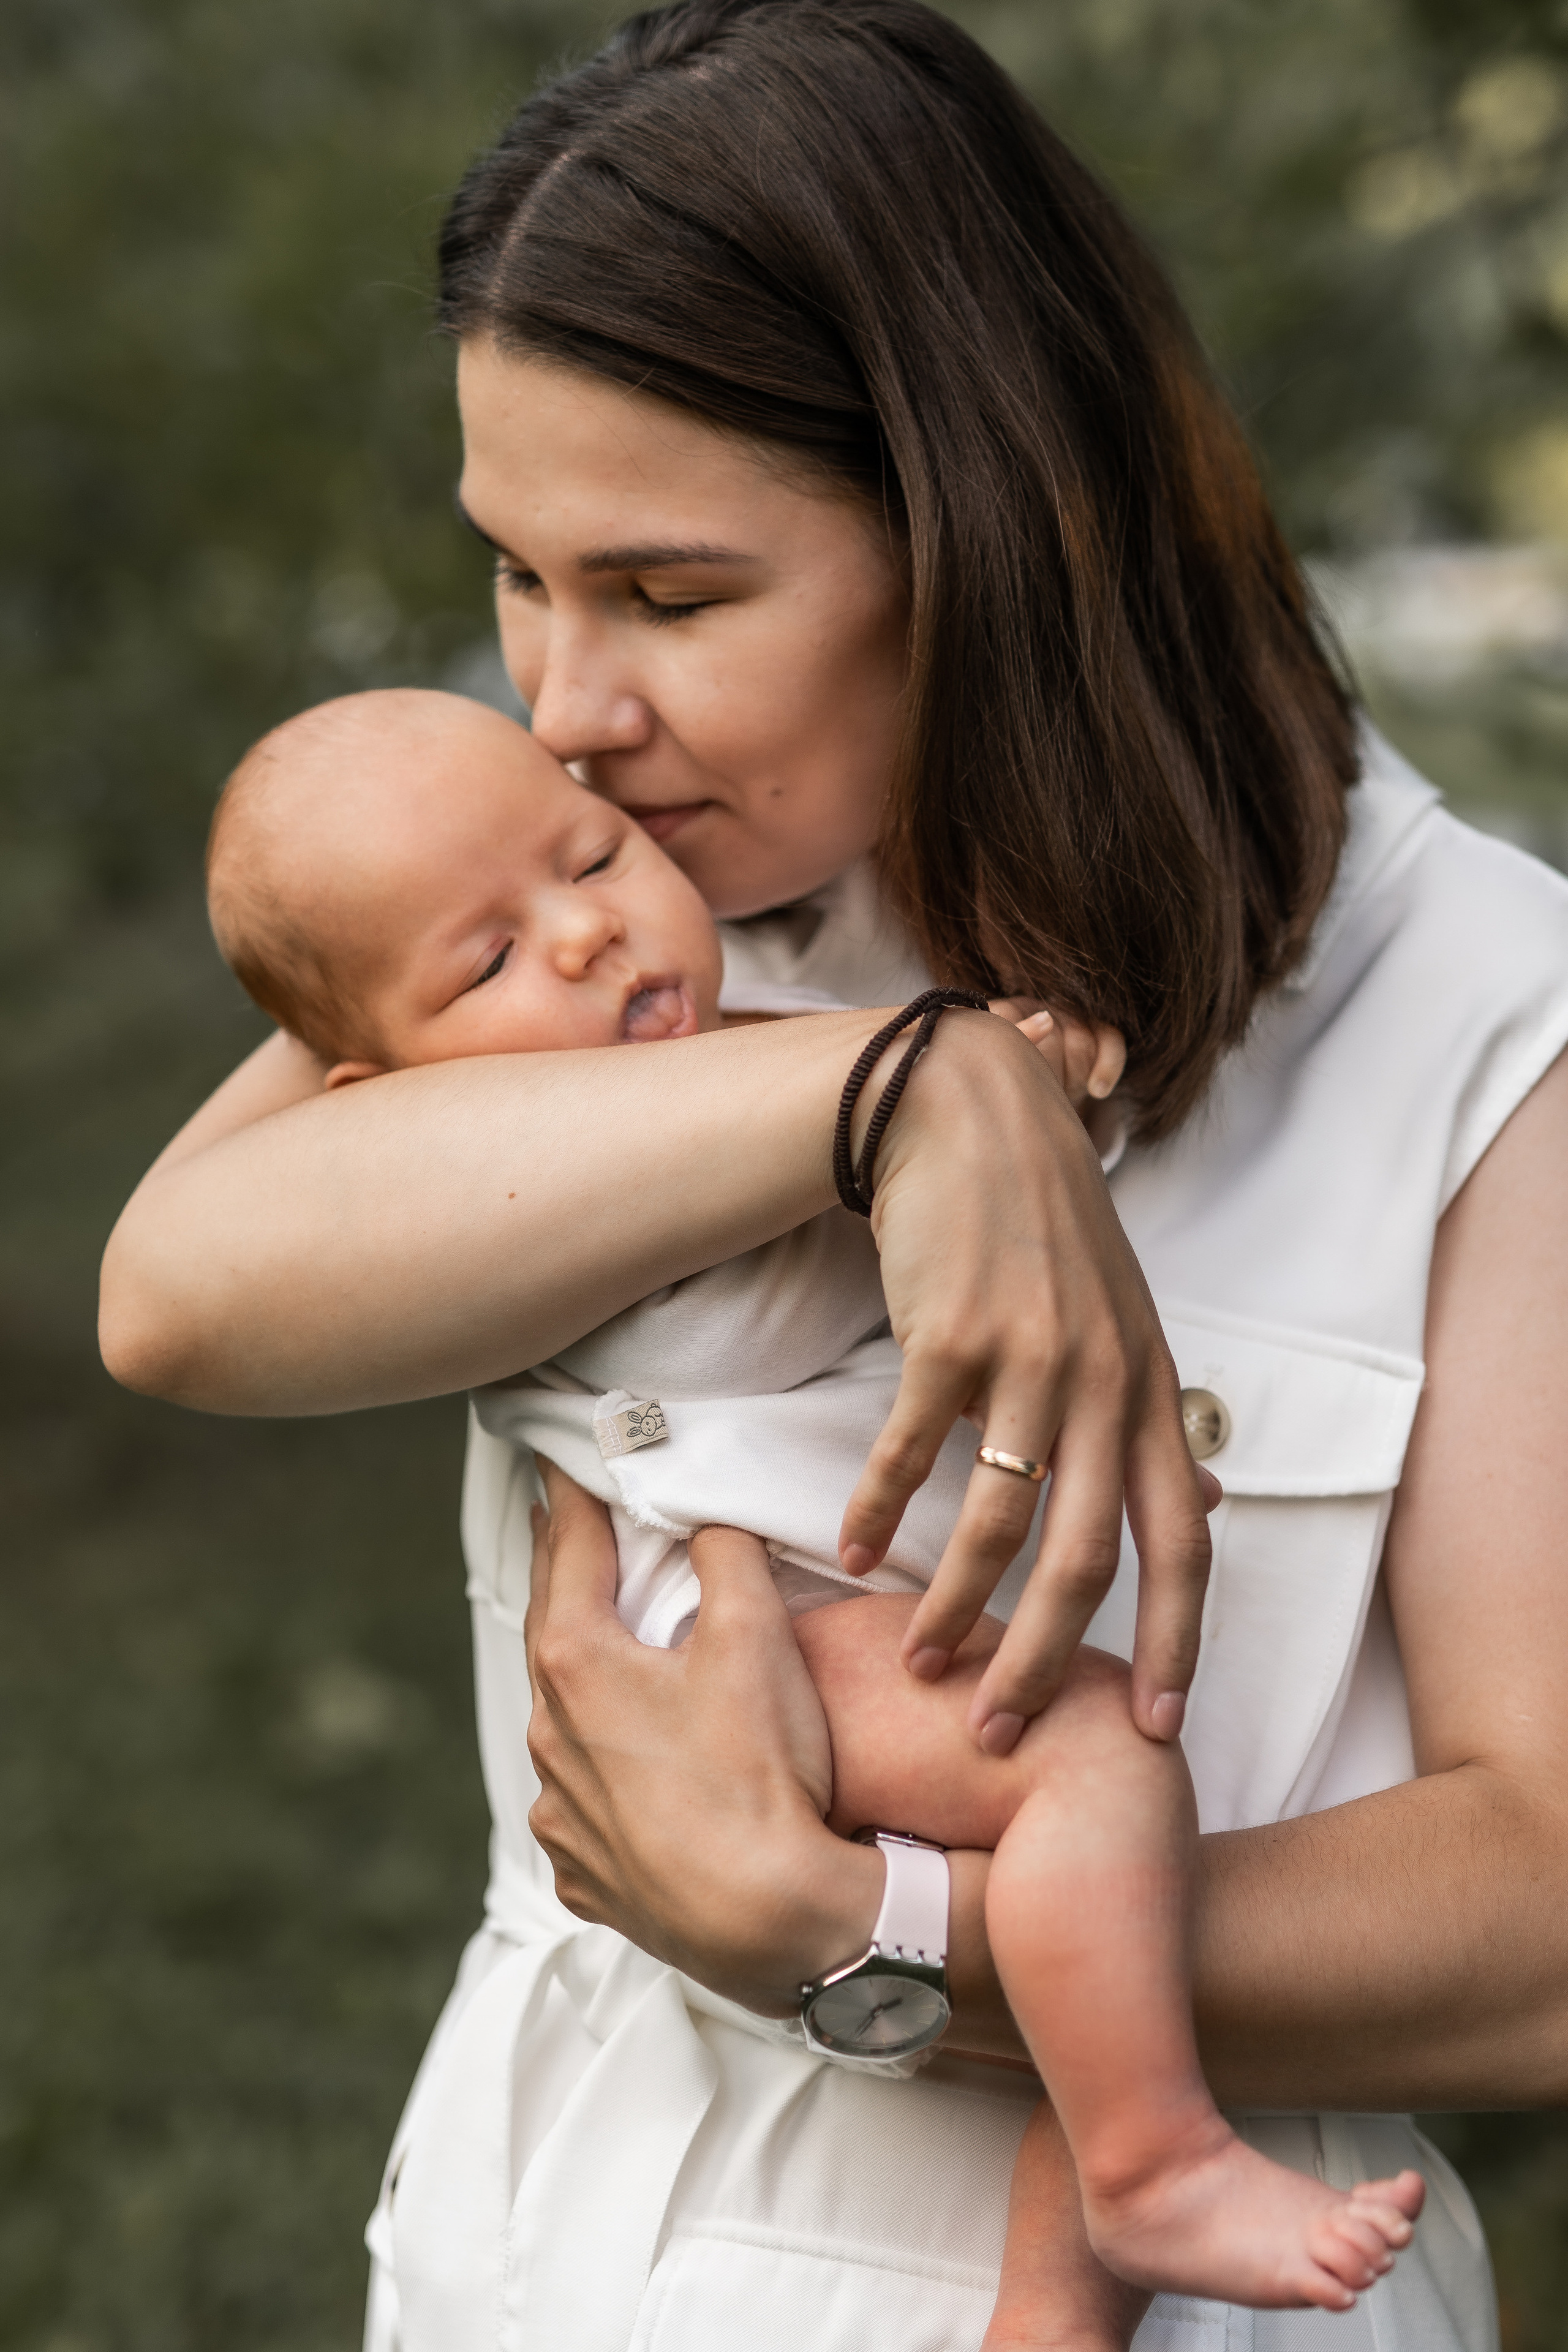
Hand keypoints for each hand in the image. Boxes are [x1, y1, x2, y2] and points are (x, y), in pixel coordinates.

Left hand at [523, 1460, 881, 2011]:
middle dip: (561, 1573)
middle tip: (560, 1524)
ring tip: (597, 1645)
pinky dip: (597, 1770)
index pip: (571, 1550)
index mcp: (576, 1664)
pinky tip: (624, 1770)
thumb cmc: (761, 1773)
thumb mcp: (755, 1636)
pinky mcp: (586, 1874)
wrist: (773, 1924)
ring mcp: (561, 1815)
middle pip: (551, 1629)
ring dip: (577, 1677)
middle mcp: (550, 1737)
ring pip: (560, 1722)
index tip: (560, 1459)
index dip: (572, 1496)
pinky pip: (581, 1805)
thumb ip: (724, 1555)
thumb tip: (703, 1517)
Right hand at [838, 1010, 1214, 1753]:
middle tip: (1000, 1730)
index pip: (1185, 1542)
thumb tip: (1204, 1505)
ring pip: (998, 1524)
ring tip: (917, 1660)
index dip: (1181, 1644)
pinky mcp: (950, 1335)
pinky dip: (879, 1512)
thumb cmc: (1046, 1223)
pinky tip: (853, 1553)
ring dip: (951, 1607)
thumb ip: (1156, 1418)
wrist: (971, 1111)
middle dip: (1045, 1662)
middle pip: (1087, 1559)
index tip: (1160, 1729)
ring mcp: (1030, 1357)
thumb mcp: (1128, 1319)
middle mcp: (1106, 1383)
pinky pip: (911, 1451)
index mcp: (1154, 1389)